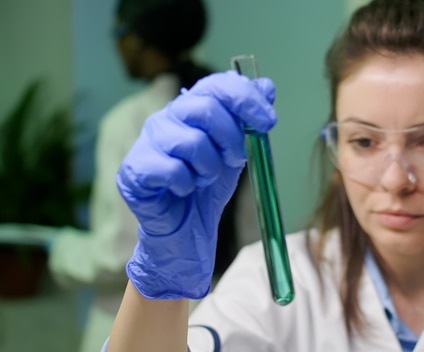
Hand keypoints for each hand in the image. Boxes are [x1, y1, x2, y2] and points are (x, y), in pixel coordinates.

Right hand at [116, 71, 276, 298]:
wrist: (186, 228)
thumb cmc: (207, 186)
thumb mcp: (236, 151)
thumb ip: (248, 120)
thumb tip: (266, 86)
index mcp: (192, 107)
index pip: (217, 84)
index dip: (245, 99)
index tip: (268, 122)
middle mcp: (167, 117)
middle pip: (205, 109)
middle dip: (231, 139)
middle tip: (236, 161)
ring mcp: (148, 141)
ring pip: (191, 142)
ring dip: (209, 168)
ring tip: (204, 179)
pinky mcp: (135, 168)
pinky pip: (172, 170)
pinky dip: (188, 184)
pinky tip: (184, 190)